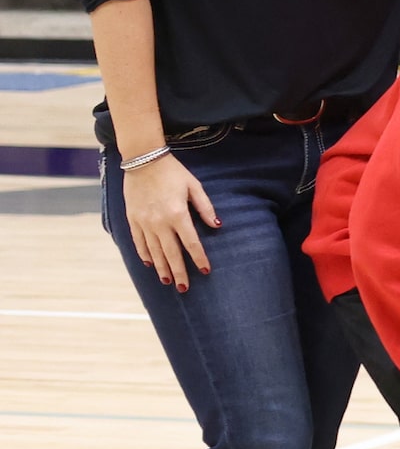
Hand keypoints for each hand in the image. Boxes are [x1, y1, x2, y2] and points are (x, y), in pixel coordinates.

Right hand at [117, 151, 216, 291]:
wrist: (143, 161)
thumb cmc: (173, 173)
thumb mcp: (194, 186)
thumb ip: (205, 207)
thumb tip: (218, 225)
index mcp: (177, 215)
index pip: (191, 243)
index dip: (198, 258)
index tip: (205, 271)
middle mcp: (159, 222)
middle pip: (171, 253)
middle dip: (179, 272)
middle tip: (184, 288)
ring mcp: (144, 222)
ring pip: (154, 251)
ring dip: (161, 268)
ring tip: (168, 281)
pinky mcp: (132, 219)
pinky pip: (139, 242)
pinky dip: (144, 254)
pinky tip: (150, 264)